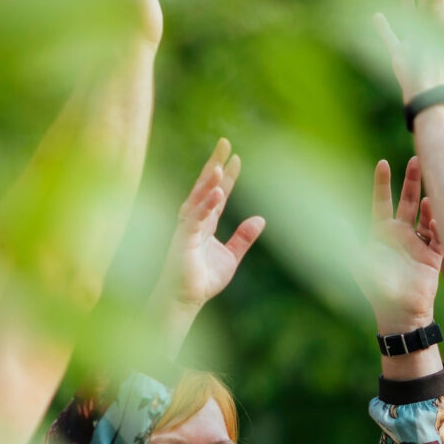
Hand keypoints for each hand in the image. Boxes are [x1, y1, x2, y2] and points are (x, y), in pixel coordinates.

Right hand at [153, 138, 264, 321]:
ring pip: (197, 199)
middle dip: (214, 165)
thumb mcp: (231, 257)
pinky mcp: (182, 240)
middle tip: (224, 142)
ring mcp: (186, 228)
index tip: (236, 157)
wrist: (184, 301)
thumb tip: (260, 219)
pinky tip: (217, 193)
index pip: (217, 193)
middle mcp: (194, 220)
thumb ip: (243, 238)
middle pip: (205, 187)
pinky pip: (194, 218)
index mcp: (205, 223)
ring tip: (220, 165)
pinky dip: (205, 205)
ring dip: (209, 182)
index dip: (227, 175)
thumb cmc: (202, 280)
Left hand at [355, 156, 443, 333]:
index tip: (383, 163)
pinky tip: (437, 218)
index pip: (382, 202)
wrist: (400, 314)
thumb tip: (333, 218)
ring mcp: (419, 243)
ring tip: (429, 194)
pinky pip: (439, 237)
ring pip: (426, 216)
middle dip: (412, 181)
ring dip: (428, 203)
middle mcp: (401, 234)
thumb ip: (348, 241)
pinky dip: (439, 227)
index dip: (382, 183)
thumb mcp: (358, 264)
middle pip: (407, 201)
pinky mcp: (433, 256)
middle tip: (416, 159)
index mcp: (382, 233)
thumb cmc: (376, 290)